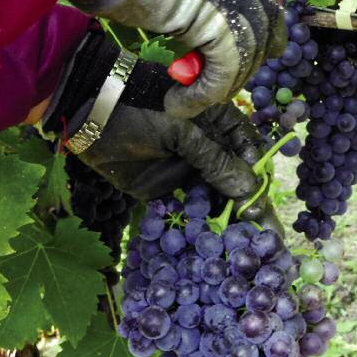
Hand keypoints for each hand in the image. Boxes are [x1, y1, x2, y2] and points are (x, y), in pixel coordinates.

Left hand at [42, 31, 279, 228]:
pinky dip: (201, 224)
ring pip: (217, 197)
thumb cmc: (140, 108)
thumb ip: (214, 161)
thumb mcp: (182, 132)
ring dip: (230, 219)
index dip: (258, 177)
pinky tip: (214, 244)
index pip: (250, 152)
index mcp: (219, 124)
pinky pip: (190, 209)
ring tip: (245, 247)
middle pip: (237, 179)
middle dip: (250, 206)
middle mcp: (210, 148)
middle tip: (266, 238)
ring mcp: (189, 169)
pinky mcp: (167, 188)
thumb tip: (249, 190)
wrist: (89, 113)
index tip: (260, 202)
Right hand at [68, 0, 285, 118]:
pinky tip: (178, 104)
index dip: (256, 38)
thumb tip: (203, 13)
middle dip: (241, 67)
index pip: (268, 8)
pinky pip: (222, 75)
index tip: (240, 59)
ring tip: (186, 100)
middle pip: (262, 36)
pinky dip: (201, 96)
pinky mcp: (220, 28)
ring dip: (216, 88)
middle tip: (213, 86)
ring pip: (244, 61)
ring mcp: (236, 2)